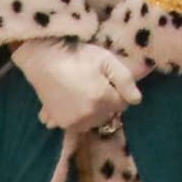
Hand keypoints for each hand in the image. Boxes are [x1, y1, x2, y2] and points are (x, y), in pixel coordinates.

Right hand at [12, 38, 140, 131]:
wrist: (44, 60)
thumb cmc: (77, 56)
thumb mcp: (106, 59)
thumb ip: (125, 79)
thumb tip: (137, 100)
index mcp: (103, 99)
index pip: (123, 103)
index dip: (117, 91)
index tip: (108, 79)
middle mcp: (89, 116)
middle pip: (108, 114)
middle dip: (106, 102)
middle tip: (94, 84)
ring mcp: (73, 122)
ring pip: (93, 121)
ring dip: (92, 111)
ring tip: (82, 92)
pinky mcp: (60, 123)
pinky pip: (77, 125)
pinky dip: (77, 117)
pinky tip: (71, 101)